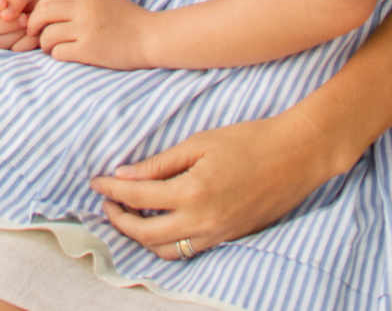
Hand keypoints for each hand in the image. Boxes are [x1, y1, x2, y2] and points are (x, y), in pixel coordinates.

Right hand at [0, 0, 55, 50]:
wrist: (59, 10)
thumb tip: (4, 14)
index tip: (4, 2)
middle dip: (4, 24)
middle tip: (25, 17)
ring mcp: (2, 37)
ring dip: (16, 33)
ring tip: (31, 23)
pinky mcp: (14, 49)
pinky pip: (14, 50)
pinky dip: (27, 42)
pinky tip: (36, 33)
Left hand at [27, 0, 152, 67]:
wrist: (151, 37)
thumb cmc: (131, 20)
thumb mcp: (107, 0)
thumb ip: (85, 0)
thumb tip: (62, 4)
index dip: (40, 7)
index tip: (38, 17)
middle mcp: (84, 11)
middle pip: (44, 13)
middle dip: (34, 24)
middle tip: (34, 33)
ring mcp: (86, 31)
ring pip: (48, 35)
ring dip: (45, 44)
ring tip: (50, 48)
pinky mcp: (89, 51)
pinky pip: (60, 52)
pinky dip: (57, 55)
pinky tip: (64, 55)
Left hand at [93, 106, 339, 258]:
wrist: (295, 156)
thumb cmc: (248, 140)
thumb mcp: (200, 143)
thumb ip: (161, 163)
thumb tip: (125, 175)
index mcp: (192, 192)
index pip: (138, 197)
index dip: (112, 190)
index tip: (96, 181)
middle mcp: (202, 221)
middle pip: (146, 233)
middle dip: (119, 220)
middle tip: (106, 203)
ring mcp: (216, 235)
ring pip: (166, 250)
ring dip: (141, 237)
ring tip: (128, 216)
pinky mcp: (228, 238)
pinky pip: (188, 251)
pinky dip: (167, 244)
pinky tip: (160, 225)